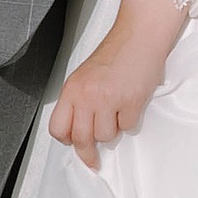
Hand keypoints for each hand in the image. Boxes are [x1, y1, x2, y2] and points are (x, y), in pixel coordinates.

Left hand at [49, 0, 186, 171]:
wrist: (138, 37)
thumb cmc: (115, 54)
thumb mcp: (85, 76)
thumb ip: (79, 101)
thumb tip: (78, 128)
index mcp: (72, 89)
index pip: (58, 127)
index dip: (66, 139)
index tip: (73, 145)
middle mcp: (87, 95)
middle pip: (81, 139)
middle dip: (88, 154)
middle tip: (93, 160)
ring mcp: (108, 99)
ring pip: (106, 136)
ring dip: (114, 130)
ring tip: (117, 110)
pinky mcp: (130, 101)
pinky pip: (128, 127)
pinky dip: (130, 120)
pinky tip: (130, 103)